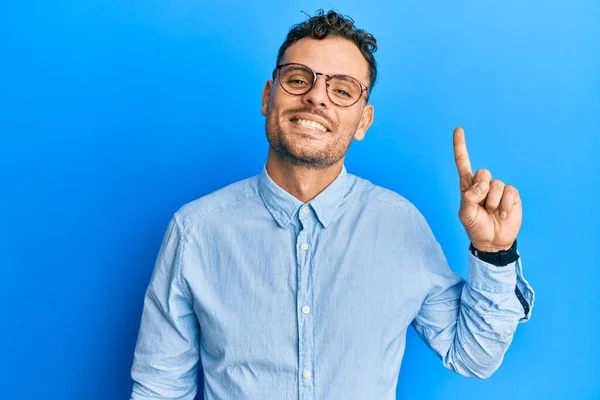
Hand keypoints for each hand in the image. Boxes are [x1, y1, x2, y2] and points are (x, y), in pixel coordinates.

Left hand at [453, 127, 521, 251]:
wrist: (493, 241)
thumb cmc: (476, 227)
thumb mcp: (466, 214)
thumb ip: (469, 197)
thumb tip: (481, 185)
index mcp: (468, 186)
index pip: (463, 163)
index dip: (461, 147)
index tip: (458, 129)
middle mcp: (483, 184)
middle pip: (482, 173)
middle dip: (482, 189)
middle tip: (481, 205)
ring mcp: (498, 189)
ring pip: (496, 185)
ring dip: (492, 203)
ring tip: (491, 213)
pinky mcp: (512, 195)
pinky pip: (509, 192)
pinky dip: (504, 205)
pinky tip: (501, 215)